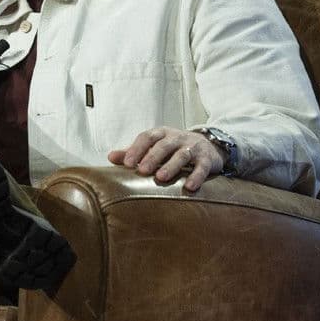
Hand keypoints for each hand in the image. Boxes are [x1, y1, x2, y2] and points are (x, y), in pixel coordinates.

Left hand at [108, 126, 226, 191]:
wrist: (209, 145)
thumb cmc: (173, 148)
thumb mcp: (154, 147)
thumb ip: (133, 152)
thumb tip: (110, 157)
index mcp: (161, 134)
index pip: (147, 137)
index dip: (136, 148)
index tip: (126, 163)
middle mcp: (177, 138)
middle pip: (164, 145)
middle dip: (152, 157)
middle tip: (142, 170)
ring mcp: (193, 148)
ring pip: (182, 155)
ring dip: (171, 166)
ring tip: (161, 177)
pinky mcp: (207, 159)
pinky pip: (202, 167)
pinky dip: (196, 176)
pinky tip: (189, 187)